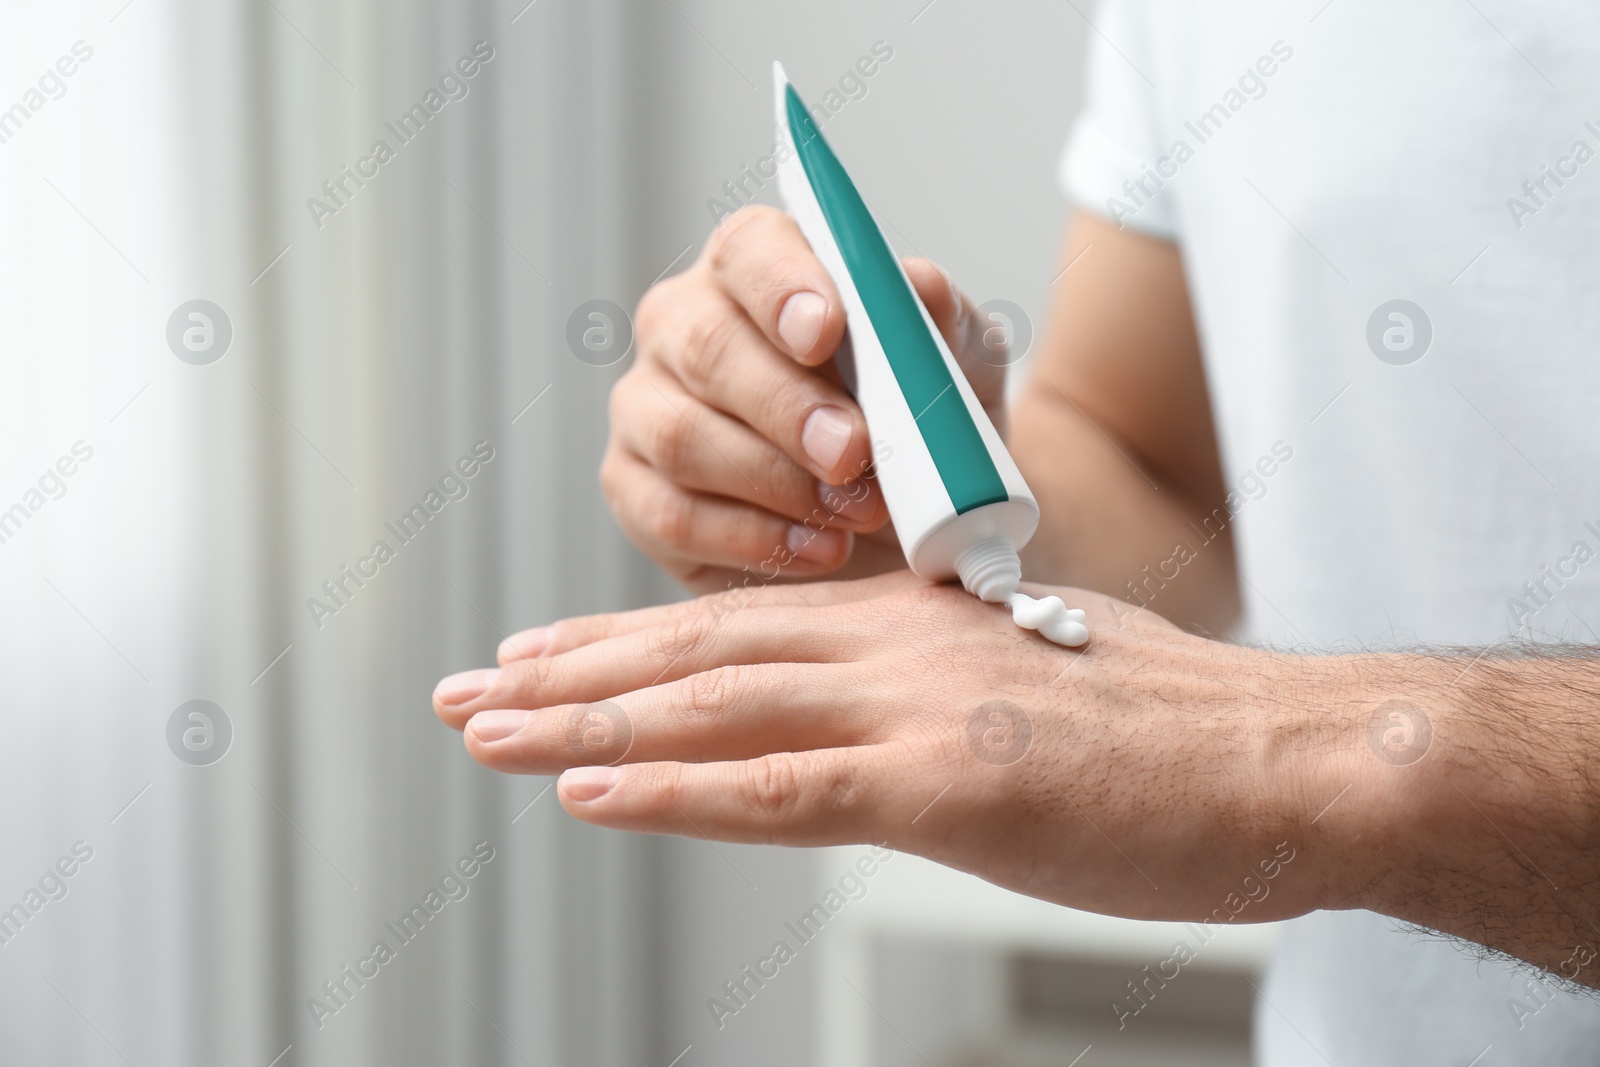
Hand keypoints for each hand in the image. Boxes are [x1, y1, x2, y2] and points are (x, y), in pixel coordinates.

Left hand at [431, 572, 1329, 924]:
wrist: (1288, 755)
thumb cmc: (1174, 733)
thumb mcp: (1028, 685)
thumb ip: (934, 692)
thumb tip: (873, 728)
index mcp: (912, 619)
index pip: (738, 626)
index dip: (627, 646)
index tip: (543, 663)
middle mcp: (895, 643)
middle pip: (700, 655)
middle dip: (572, 678)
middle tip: (471, 693)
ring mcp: (915, 708)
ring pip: (715, 710)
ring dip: (589, 729)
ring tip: (489, 737)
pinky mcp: (945, 783)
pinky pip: (779, 789)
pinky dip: (674, 791)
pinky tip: (591, 794)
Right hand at [605, 205, 1009, 593]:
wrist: (904, 518)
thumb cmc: (915, 418)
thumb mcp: (956, 364)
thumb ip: (939, 320)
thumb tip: (916, 288)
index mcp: (757, 269)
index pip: (749, 251)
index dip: (783, 288)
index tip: (827, 333)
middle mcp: (684, 326)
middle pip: (706, 347)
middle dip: (787, 406)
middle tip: (854, 452)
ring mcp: (647, 408)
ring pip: (681, 437)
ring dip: (777, 483)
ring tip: (855, 514)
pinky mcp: (637, 491)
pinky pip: (672, 516)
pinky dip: (754, 539)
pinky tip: (818, 549)